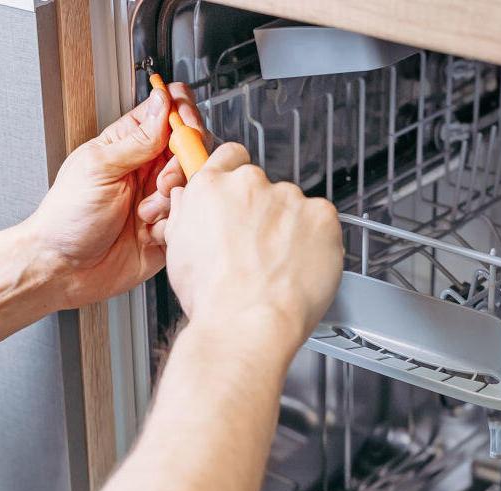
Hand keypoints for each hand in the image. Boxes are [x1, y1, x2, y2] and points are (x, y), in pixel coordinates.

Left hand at [23, 83, 204, 307]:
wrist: (65, 269)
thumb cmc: (67, 217)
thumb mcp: (99, 167)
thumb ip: (138, 138)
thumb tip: (163, 102)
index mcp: (129, 144)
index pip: (169, 111)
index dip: (183, 114)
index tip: (184, 130)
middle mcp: (148, 168)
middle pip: (191, 147)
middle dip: (181, 164)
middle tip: (160, 182)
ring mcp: (160, 198)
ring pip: (194, 184)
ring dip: (173, 199)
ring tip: (145, 213)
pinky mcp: (168, 228)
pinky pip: (190, 218)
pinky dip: (173, 225)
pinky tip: (149, 233)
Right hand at [163, 143, 343, 353]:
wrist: (248, 324)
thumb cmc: (214, 298)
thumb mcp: (178, 251)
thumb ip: (187, 214)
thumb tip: (190, 200)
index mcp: (212, 188)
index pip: (230, 156)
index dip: (236, 176)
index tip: (241, 194)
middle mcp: (250, 184)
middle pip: (263, 187)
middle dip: (263, 212)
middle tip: (258, 249)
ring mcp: (289, 198)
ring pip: (293, 207)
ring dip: (290, 228)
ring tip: (279, 267)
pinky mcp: (322, 215)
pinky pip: (321, 222)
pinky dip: (316, 240)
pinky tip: (300, 266)